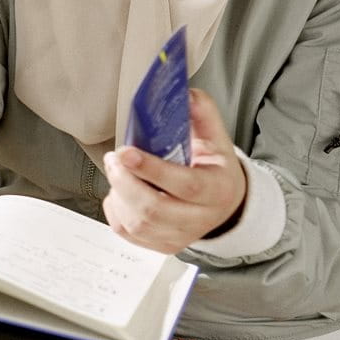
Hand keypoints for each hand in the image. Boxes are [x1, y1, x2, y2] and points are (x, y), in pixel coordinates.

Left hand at [102, 89, 248, 253]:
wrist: (225, 205)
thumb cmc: (215, 169)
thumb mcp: (217, 140)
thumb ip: (203, 114)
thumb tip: (186, 94)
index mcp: (218, 190)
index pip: (185, 185)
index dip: (152, 169)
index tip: (126, 151)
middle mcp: (201, 219)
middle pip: (154, 209)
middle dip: (124, 181)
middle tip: (114, 158)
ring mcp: (180, 236)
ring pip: (137, 223)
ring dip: (118, 194)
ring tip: (117, 170)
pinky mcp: (162, 245)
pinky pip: (127, 232)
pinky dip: (115, 210)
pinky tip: (119, 192)